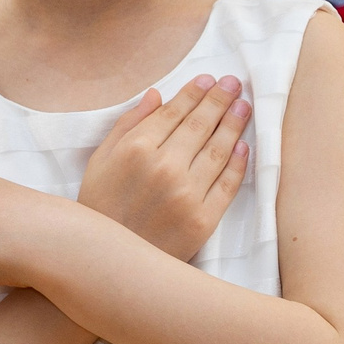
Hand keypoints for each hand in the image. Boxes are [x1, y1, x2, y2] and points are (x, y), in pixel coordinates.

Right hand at [79, 74, 252, 258]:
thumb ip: (128, 124)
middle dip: (220, 99)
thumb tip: (156, 95)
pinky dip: (238, 162)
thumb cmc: (99, 208)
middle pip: (201, 125)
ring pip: (219, 150)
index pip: (175, 112)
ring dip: (234, 124)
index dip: (195, 92)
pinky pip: (228, 184)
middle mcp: (165, 167)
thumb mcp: (100, 160)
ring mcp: (188, 195)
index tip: (209, 79)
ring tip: (244, 106)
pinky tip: (243, 145)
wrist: (107, 264)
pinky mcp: (204, 220)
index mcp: (137, 149)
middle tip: (234, 83)